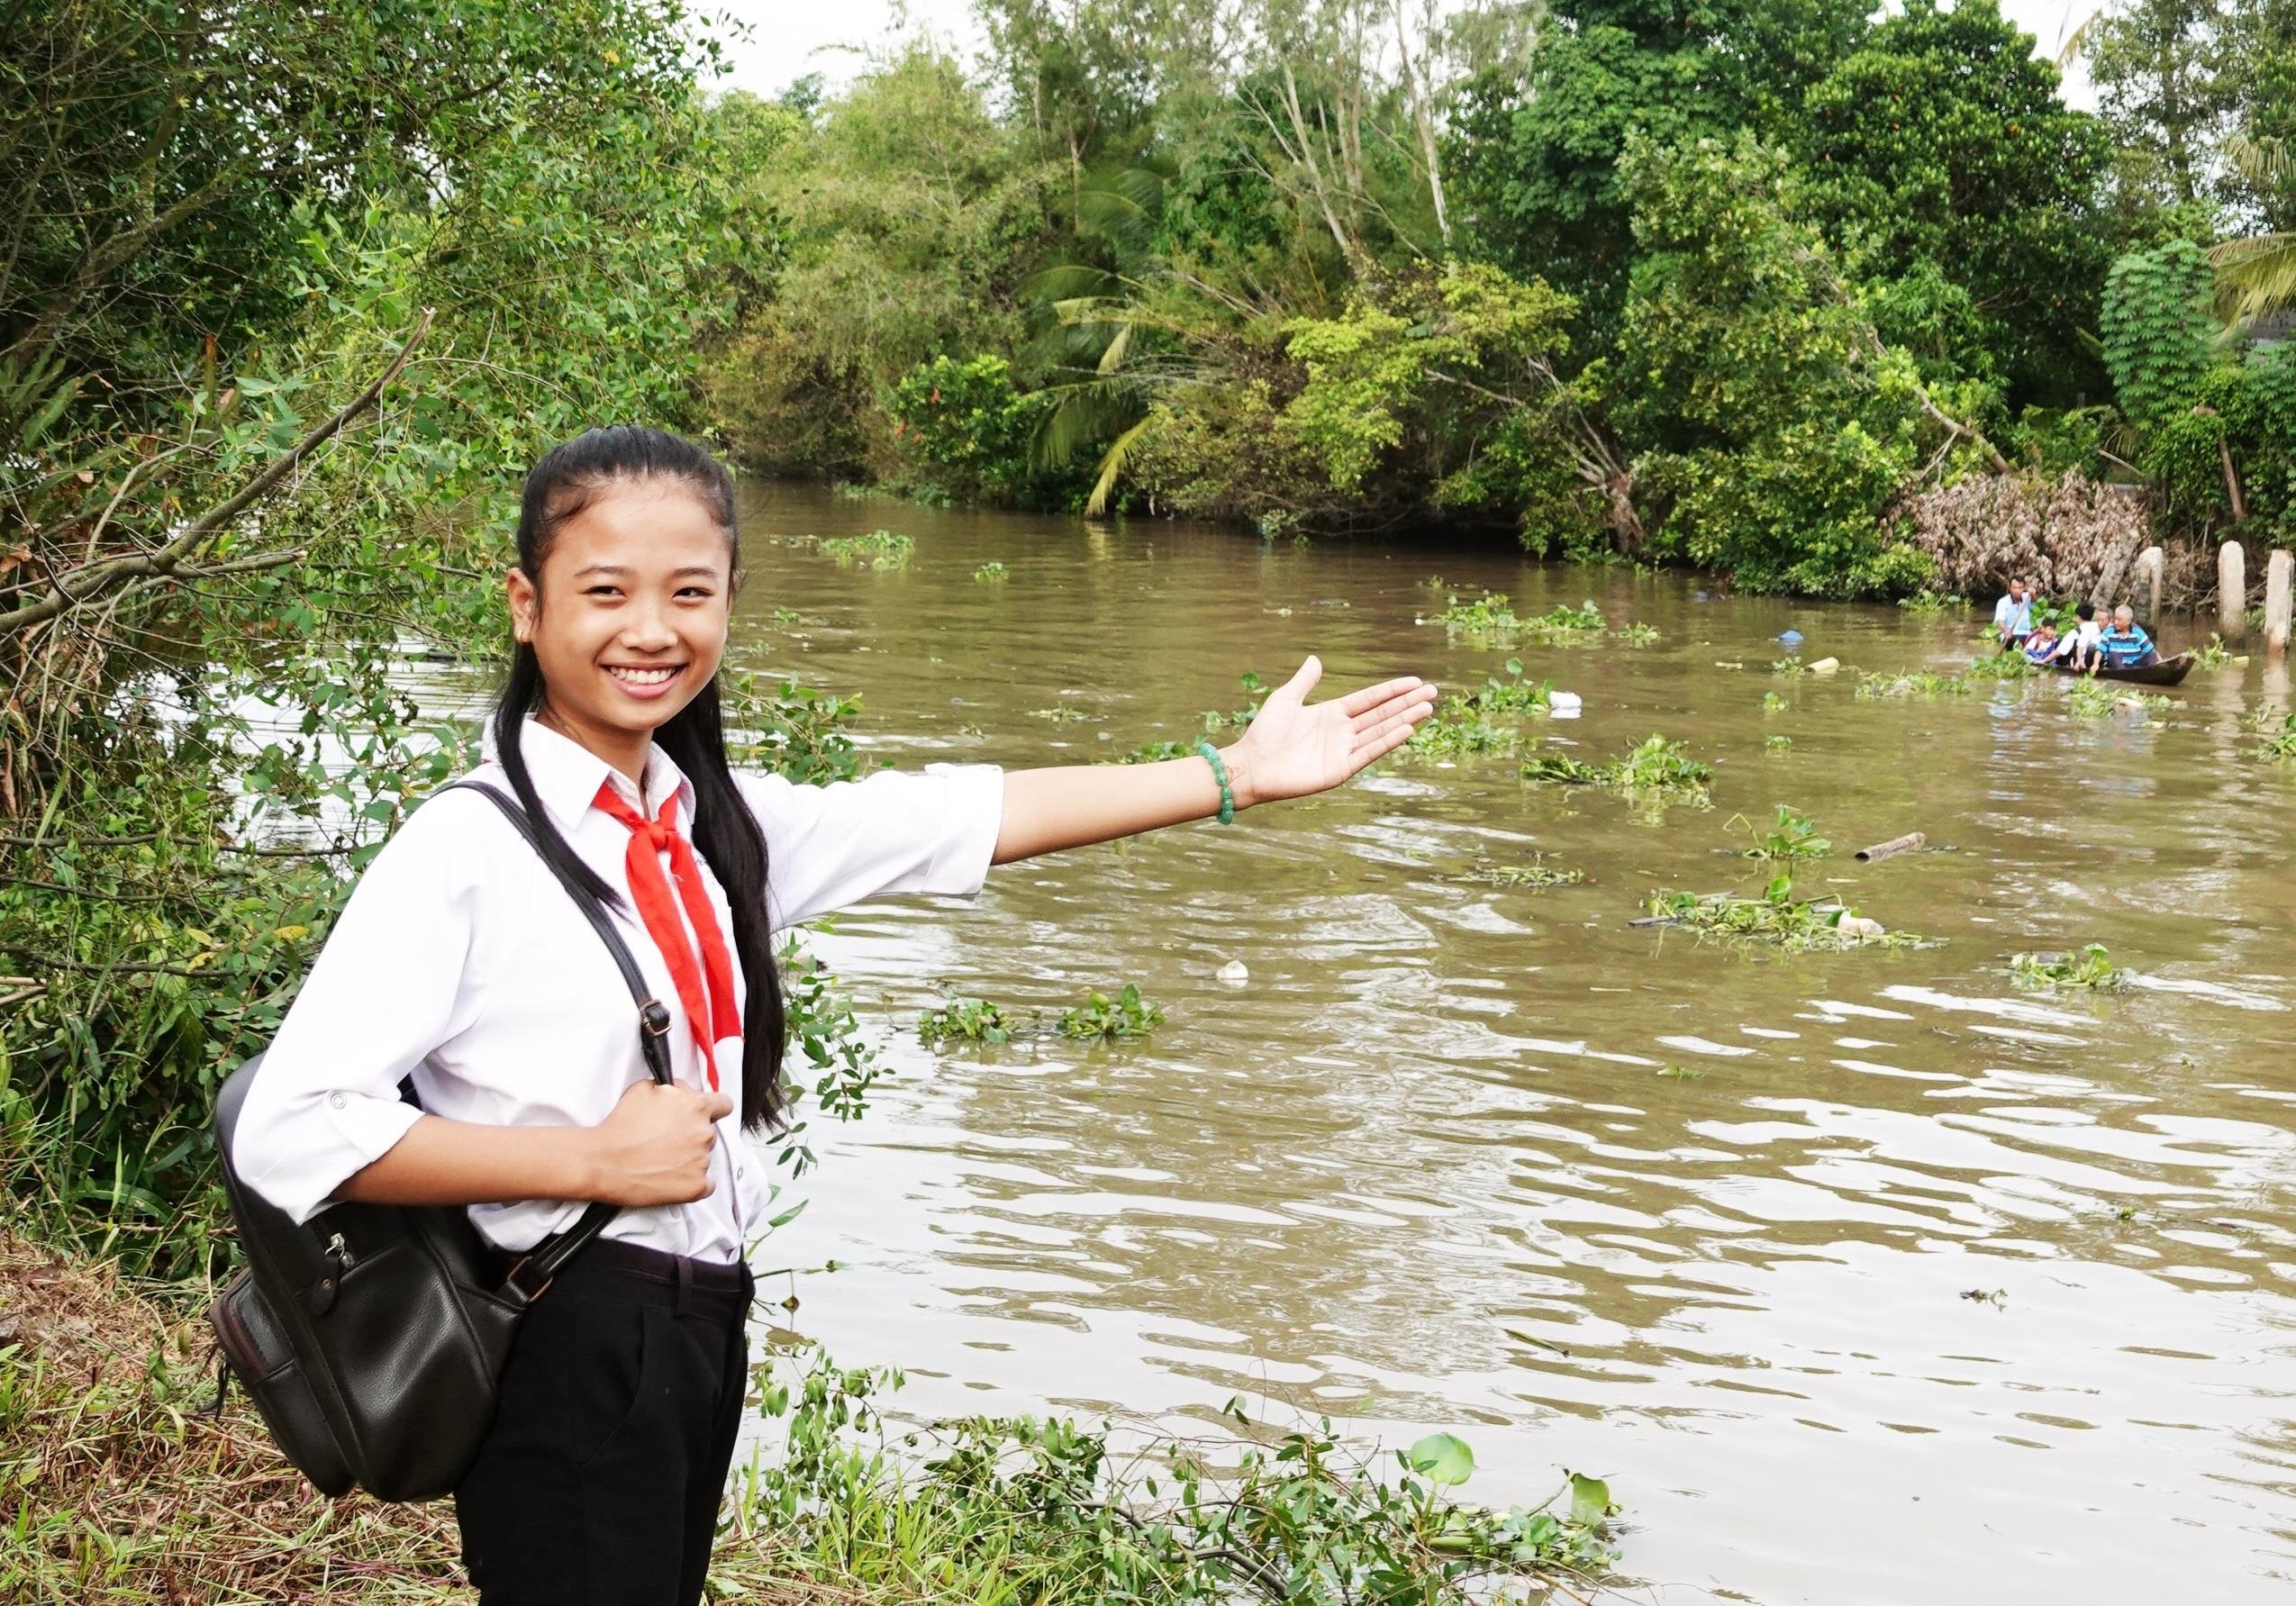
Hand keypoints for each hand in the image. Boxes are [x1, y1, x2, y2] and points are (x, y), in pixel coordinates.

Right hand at [585, 1080, 732, 1205]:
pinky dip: (692, 1183)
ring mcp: (702, 1161)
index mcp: (696, 1106)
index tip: (703, 1115)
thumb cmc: (619, 1126)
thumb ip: (672, 1088)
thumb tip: (681, 1091)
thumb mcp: (645, 1088)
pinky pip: (706, 1184)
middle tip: (668, 1140)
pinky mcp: (695, 1186)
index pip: (724, 1104)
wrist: (602, 1161)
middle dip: (692, 1135)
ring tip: (661, 1160)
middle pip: (709, 1133)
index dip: (713, 1110)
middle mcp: (703, 1133)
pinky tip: (672, 1178)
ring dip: (689, 1158)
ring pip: (704, 1158)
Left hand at [1223, 656, 1437, 807]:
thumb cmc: (1264, 734)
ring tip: (1427, 708)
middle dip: (1407, 703)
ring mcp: (1343, 751)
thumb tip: (1315, 659)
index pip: (1370, 699)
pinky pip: (1368, 753)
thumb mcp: (1285, 699)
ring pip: (1380, 731)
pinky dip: (1387, 742)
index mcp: (1332, 714)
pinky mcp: (1339, 770)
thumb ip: (1304, 681)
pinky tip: (1405, 730)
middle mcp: (1342, 732)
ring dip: (1404, 719)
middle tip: (1433, 692)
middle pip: (1382, 714)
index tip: (1416, 681)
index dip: (1393, 690)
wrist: (1251, 765)